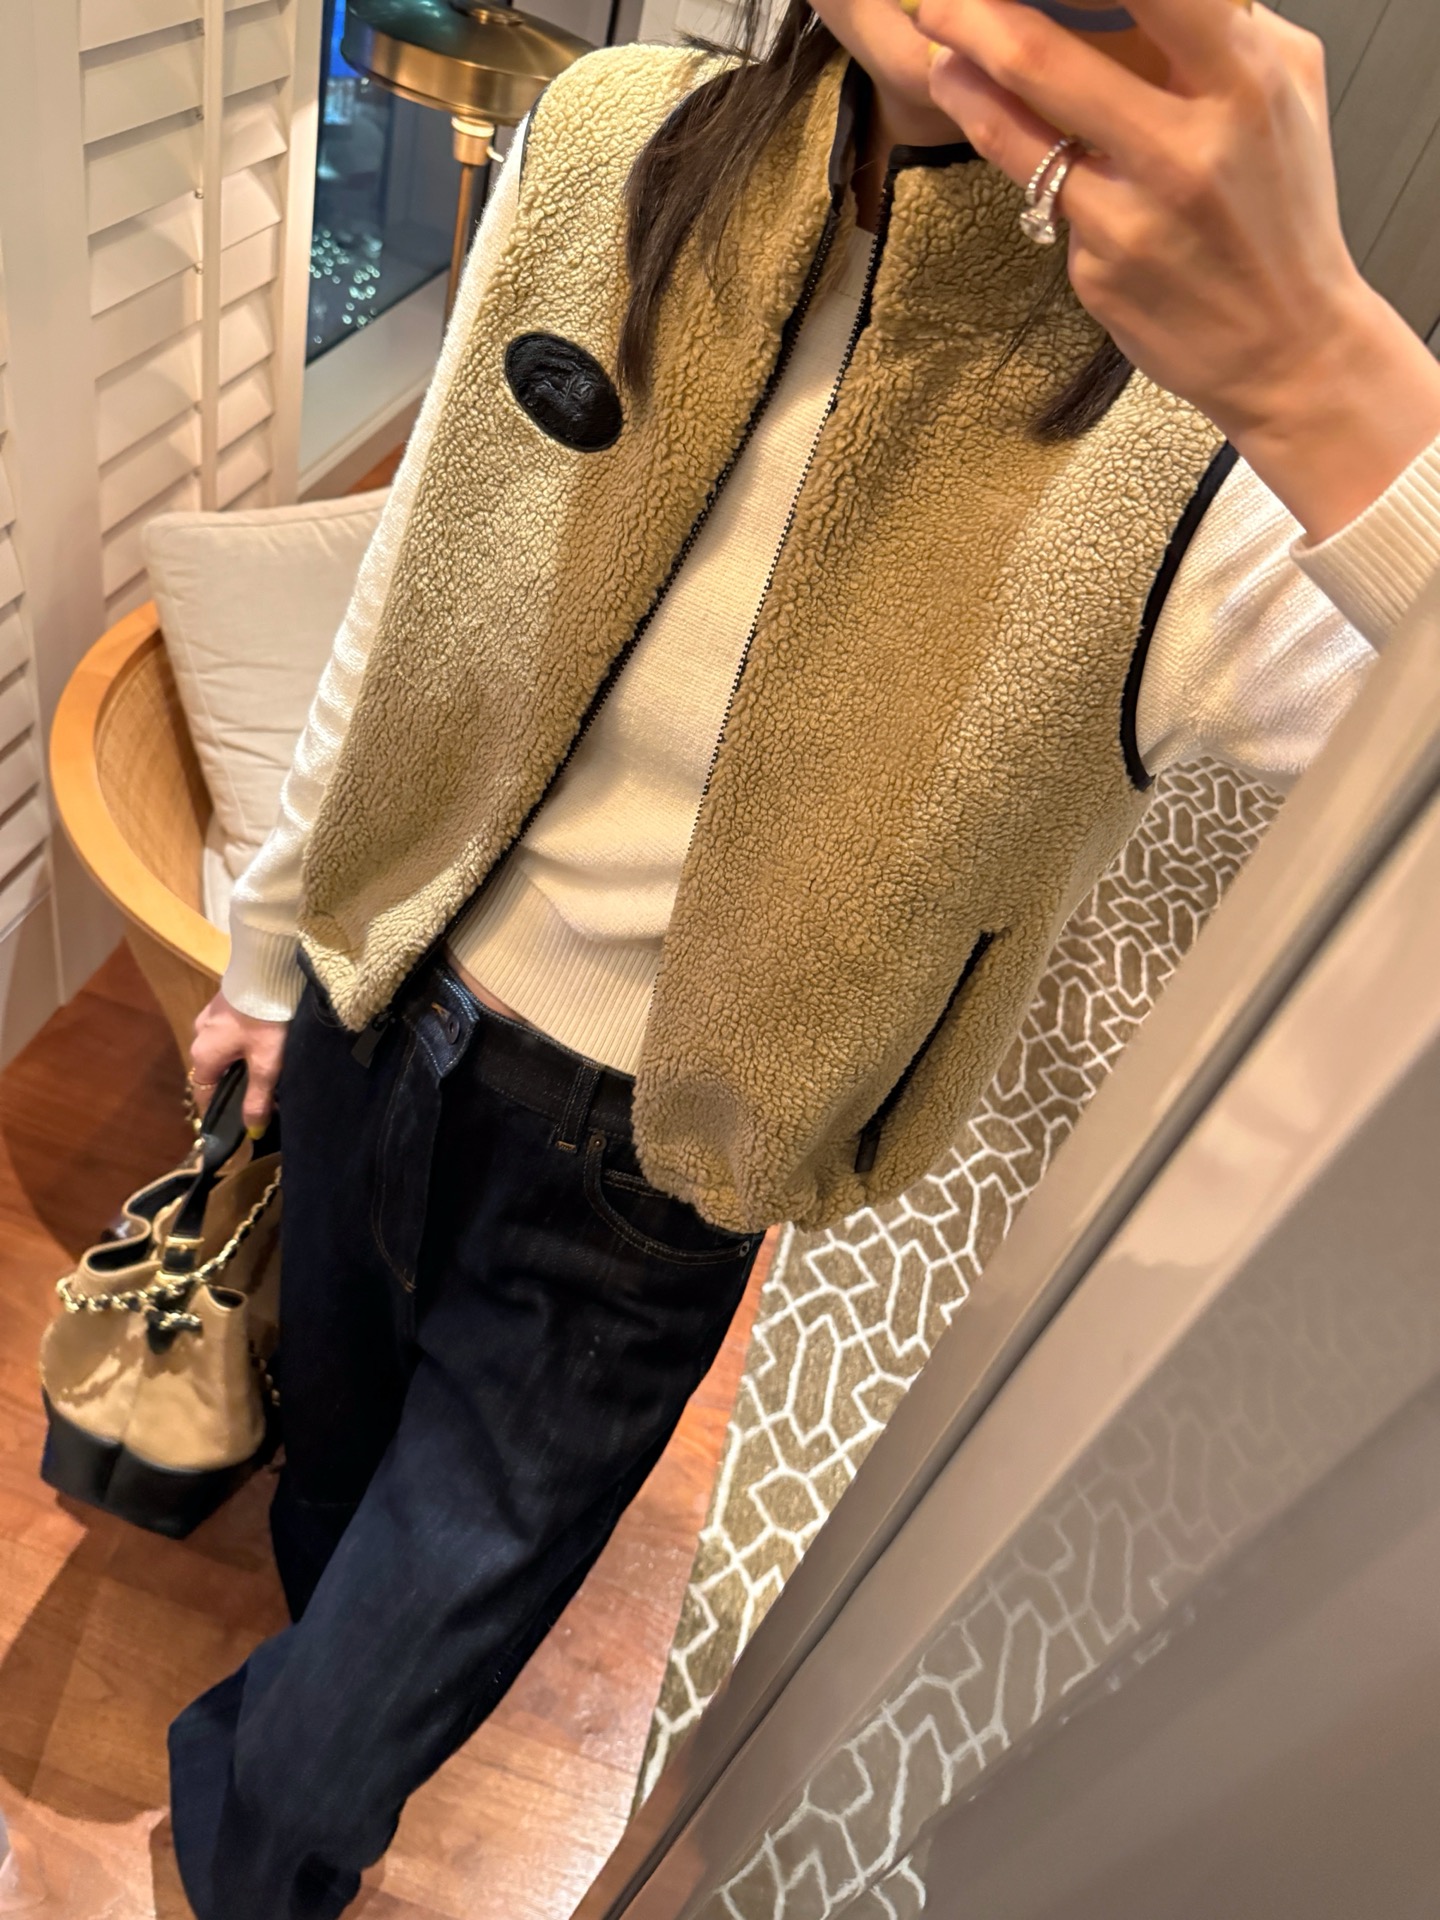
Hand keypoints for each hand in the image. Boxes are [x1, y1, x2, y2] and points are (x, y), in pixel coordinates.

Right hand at [191, 993, 288, 1133]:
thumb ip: (258, 1098)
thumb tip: (252, 1130)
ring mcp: (208, 1017)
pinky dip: (242, 1043)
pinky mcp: (222, 1003)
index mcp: (203, 1056)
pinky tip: (263, 1041)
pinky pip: (228, 1032)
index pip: (204, 1095)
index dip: (221, 1111)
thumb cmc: (264, 1020)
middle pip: (214, 1073)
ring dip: (240, 1063)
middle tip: (263, 1096)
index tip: (240, 1121)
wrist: (267, 969)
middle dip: (235, 1086)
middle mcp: (198, 1037)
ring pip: (222, 1051)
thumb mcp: (266, 1063)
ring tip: (267, 1068)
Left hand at [917, 0, 1439, 541]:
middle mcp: (1188, 148)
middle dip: (976, 16)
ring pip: (1019, 132)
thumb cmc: (1284, 207)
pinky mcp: (1101, 270)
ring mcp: (1136, 217)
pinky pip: (1043, 196)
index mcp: (1246, 81)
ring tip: (940, 52)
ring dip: (963, 81)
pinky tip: (979, 114)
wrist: (1290, 346)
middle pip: (1045, 58)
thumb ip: (1225, 21)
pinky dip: (1007, 148)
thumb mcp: (1285, 90)